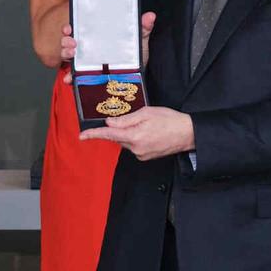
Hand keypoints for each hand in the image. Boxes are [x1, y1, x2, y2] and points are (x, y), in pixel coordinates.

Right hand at [57, 12, 155, 77]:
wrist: (137, 77)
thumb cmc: (135, 57)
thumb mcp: (139, 40)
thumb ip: (143, 28)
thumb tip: (150, 16)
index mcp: (98, 35)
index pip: (80, 27)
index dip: (71, 26)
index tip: (69, 27)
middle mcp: (89, 47)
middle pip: (70, 40)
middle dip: (66, 40)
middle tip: (73, 42)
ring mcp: (86, 61)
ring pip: (69, 55)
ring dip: (66, 54)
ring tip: (72, 55)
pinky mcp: (86, 75)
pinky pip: (73, 75)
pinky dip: (69, 76)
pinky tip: (69, 78)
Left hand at [79, 104, 194, 159]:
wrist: (188, 134)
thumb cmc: (170, 121)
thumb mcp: (147, 113)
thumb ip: (126, 119)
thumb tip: (110, 122)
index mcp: (134, 136)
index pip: (109, 134)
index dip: (94, 134)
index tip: (83, 135)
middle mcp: (136, 148)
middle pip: (117, 137)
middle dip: (120, 127)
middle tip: (135, 119)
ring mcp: (141, 154)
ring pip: (126, 141)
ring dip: (130, 132)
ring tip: (147, 125)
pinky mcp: (145, 157)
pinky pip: (134, 146)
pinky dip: (136, 138)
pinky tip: (149, 133)